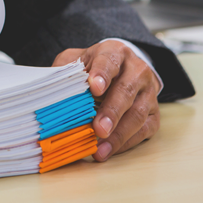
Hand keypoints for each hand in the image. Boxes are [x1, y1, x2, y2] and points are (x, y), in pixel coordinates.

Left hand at [52, 41, 161, 161]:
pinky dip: (127, 142)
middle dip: (111, 111)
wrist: (122, 69)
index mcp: (115, 52)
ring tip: (101, 147)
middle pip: (126, 90)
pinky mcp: (154, 112)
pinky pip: (145, 128)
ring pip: (138, 112)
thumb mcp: (76, 60)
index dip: (102, 74)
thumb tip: (49, 90)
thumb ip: (65, 71)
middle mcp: (136, 70)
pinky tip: (110, 150)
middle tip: (99, 128)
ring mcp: (148, 92)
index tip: (94, 88)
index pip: (109, 60)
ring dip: (119, 133)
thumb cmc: (93, 67)